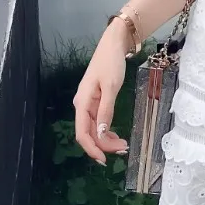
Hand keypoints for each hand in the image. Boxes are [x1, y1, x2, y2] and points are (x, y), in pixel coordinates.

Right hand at [73, 23, 129, 164]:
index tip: (104, 160)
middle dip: (103, 145)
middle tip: (123, 150)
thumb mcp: (110, 87)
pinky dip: (107, 129)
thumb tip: (100, 133)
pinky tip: (116, 135)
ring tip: (123, 145)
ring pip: (94, 128)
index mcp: (82, 103)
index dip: (92, 149)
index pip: (82, 133)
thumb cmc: (111, 63)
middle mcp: (82, 105)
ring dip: (106, 139)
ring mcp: (89, 103)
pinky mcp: (96, 100)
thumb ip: (105, 110)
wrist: (113, 45)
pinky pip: (99, 120)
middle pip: (89, 132)